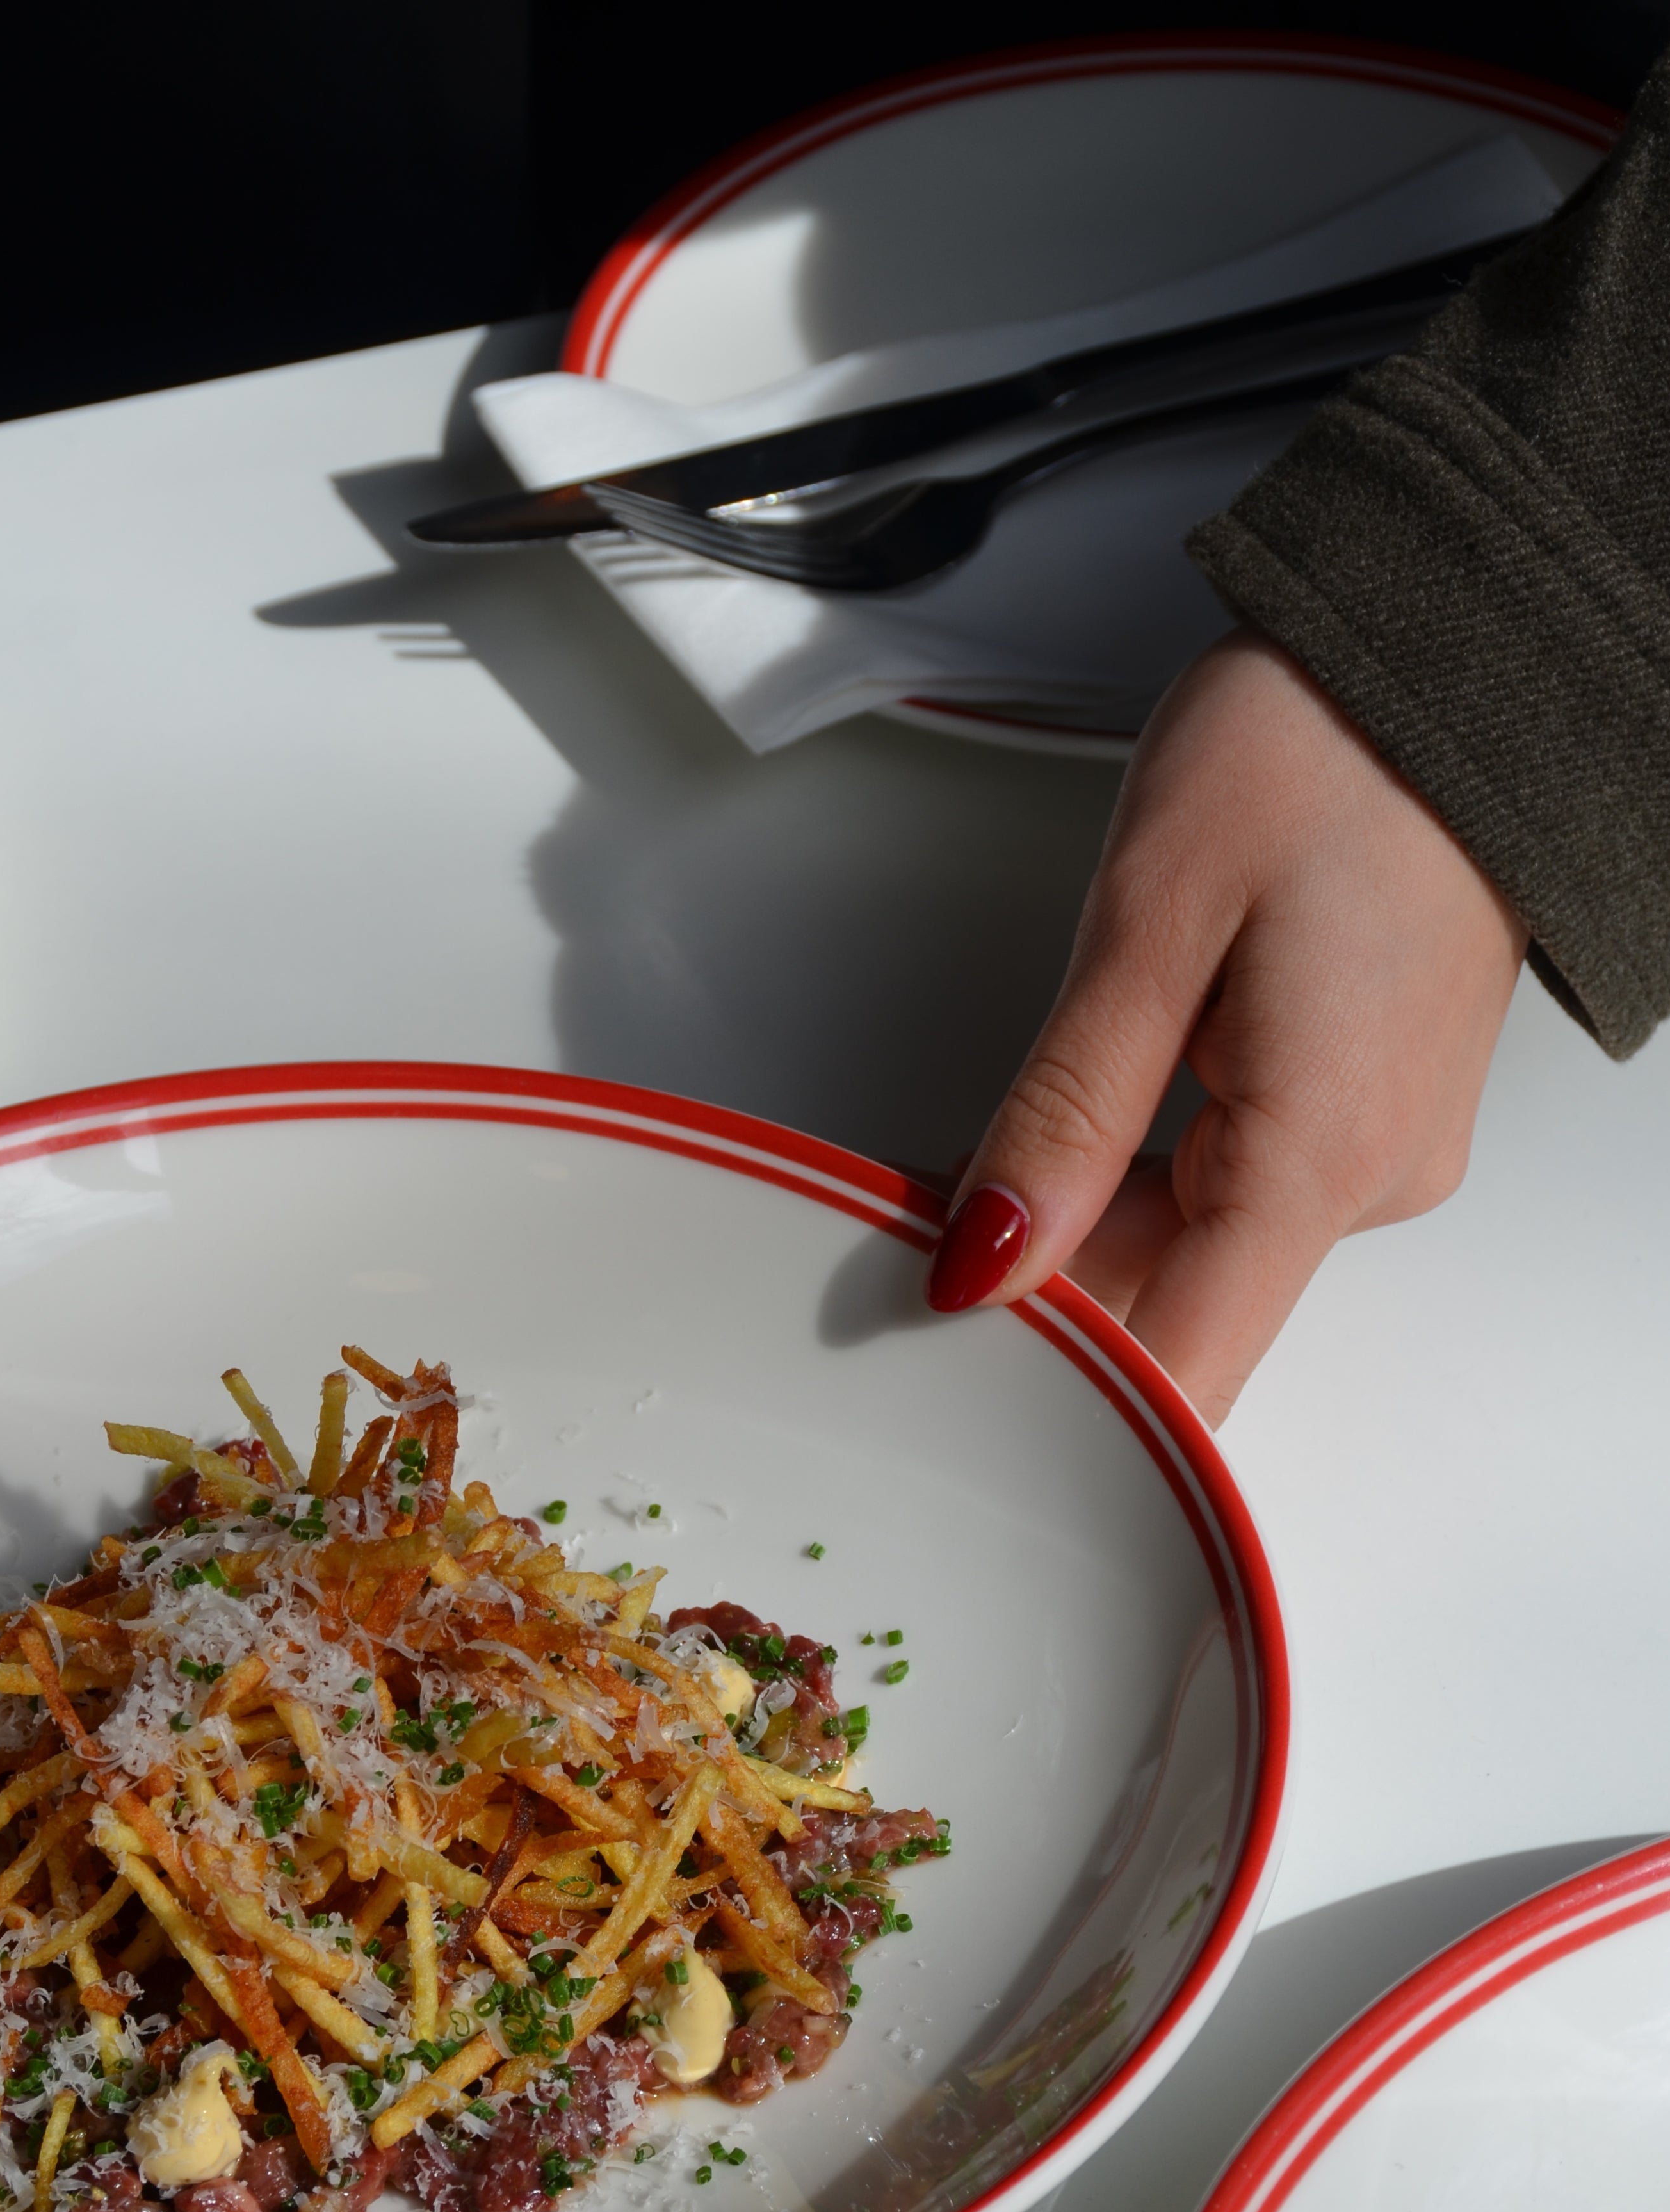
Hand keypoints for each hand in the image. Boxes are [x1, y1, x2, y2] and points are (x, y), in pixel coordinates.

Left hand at [926, 632, 1527, 1423]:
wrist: (1457, 647)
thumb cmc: (1324, 751)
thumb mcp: (1151, 926)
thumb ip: (1066, 1117)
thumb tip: (986, 1264)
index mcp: (1320, 1158)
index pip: (1185, 1375)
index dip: (1060, 1400)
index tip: (944, 1373)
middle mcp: (1369, 1179)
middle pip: (1178, 1308)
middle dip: (1046, 1290)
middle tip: (917, 1228)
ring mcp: (1377, 1142)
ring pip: (1200, 1244)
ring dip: (1088, 1217)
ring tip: (989, 1152)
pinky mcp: (1367, 1100)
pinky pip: (1241, 1178)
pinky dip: (1149, 1165)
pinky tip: (1086, 1113)